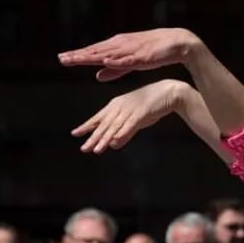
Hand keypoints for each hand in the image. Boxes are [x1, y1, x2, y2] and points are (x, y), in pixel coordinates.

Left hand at [58, 28, 200, 81]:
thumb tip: (96, 75)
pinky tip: (104, 61)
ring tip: (77, 59)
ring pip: (106, 53)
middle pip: (95, 51)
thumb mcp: (129, 63)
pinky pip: (126, 59)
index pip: (93, 52)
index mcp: (116, 47)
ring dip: (91, 56)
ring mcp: (129, 50)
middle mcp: (119, 45)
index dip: (77, 56)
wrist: (175, 43)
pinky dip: (114, 60)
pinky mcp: (140, 55)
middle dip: (78, 55)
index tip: (62, 58)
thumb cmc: (153, 53)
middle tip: (61, 58)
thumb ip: (113, 70)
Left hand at [72, 79, 187, 153]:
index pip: (98, 118)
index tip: (75, 133)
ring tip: (97, 150)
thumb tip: (114, 145)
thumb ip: (124, 133)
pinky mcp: (141, 112)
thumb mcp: (134, 121)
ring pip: (115, 127)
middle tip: (84, 148)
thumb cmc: (151, 106)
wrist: (168, 92)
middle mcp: (120, 107)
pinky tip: (116, 142)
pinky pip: (130, 125)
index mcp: (116, 105)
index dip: (86, 126)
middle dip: (93, 138)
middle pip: (104, 125)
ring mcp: (130, 109)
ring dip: (106, 139)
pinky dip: (122, 133)